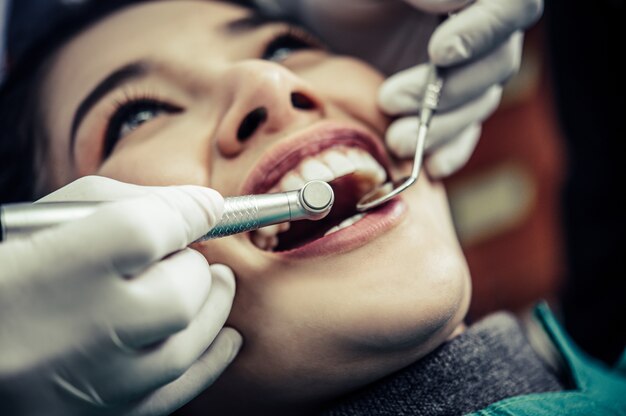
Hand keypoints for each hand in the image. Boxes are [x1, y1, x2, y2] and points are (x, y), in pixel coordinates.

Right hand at [0, 176, 241, 415]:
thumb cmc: (11, 270)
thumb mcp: (57, 217)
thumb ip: (132, 203)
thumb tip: (204, 207)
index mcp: (54, 268)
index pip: (148, 231)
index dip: (187, 214)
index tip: (203, 210)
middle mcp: (75, 332)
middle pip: (178, 292)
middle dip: (194, 268)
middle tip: (187, 258)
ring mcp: (90, 382)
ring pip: (184, 344)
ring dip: (209, 309)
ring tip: (211, 285)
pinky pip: (174, 391)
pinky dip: (208, 361)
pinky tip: (226, 338)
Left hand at [254, 0, 542, 176]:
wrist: (325, 21)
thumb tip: (456, 2)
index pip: (513, 7)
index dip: (485, 32)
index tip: (439, 52)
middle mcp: (482, 26)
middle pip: (499, 62)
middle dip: (449, 91)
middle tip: (391, 100)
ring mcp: (468, 68)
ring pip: (483, 101)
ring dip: (441, 126)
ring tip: (395, 139)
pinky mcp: (449, 103)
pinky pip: (465, 131)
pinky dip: (449, 150)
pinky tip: (431, 166)